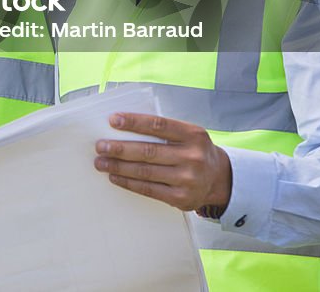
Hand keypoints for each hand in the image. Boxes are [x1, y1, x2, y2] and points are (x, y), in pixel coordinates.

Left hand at [94, 112, 230, 212]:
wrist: (219, 179)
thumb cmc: (193, 150)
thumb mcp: (187, 134)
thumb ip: (162, 130)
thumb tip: (122, 128)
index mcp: (193, 134)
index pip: (158, 125)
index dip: (134, 122)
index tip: (112, 120)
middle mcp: (192, 157)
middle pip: (148, 151)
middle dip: (120, 149)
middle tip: (100, 146)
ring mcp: (188, 179)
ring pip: (145, 172)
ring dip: (119, 167)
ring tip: (101, 162)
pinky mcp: (182, 198)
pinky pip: (149, 189)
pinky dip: (128, 183)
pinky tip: (115, 177)